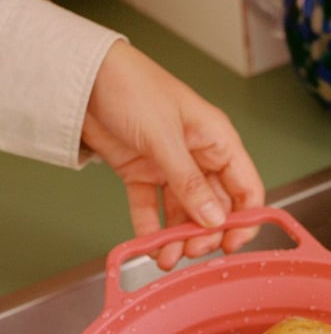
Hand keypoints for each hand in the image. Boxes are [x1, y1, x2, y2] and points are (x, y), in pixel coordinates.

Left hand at [82, 40, 264, 268]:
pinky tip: (149, 247)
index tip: (232, 246)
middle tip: (192, 251)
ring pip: (184, 213)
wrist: (81, 75)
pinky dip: (151, 230)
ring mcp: (170, 167)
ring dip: (178, 238)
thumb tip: (214, 220)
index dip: (245, 220)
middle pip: (215, 208)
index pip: (246, 189)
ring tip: (168, 257)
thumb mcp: (165, 137)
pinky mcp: (142, 174)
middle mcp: (198, 156)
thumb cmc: (131, 86)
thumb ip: (190, 182)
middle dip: (206, 234)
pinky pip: (152, 209)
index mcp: (217, 140)